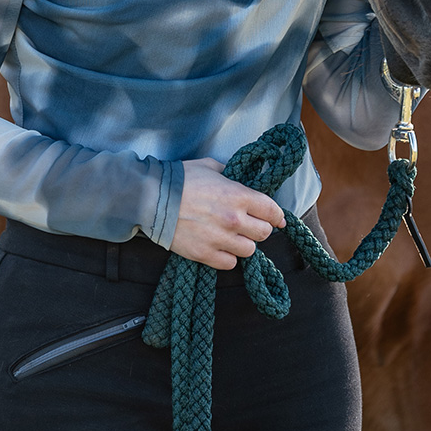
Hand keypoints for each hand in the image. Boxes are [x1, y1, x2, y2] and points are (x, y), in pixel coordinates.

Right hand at [169, 158, 286, 269]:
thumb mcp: (210, 167)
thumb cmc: (180, 179)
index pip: (272, 211)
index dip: (278, 216)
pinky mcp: (205, 254)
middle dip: (260, 228)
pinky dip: (228, 257)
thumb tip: (241, 180)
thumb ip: (231, 175)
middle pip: (264, 233)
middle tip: (251, 225)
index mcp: (238, 195)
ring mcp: (220, 239)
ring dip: (244, 243)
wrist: (152, 198)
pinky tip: (221, 247)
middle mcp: (234, 219)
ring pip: (249, 250)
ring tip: (233, 237)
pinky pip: (230, 264)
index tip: (279, 219)